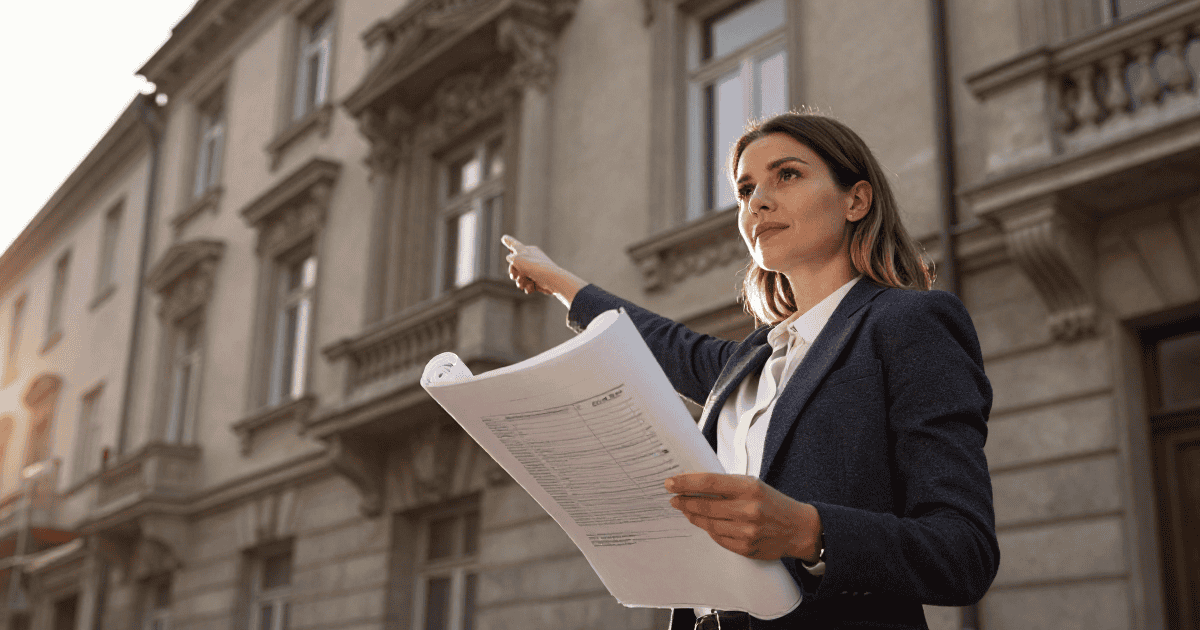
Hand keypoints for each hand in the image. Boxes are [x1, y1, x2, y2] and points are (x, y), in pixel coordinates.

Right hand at [502, 235, 586, 307]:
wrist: (552, 280)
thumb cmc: (534, 267)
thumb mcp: (518, 259)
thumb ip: (511, 257)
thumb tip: (509, 257)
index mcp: (528, 250)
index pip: (515, 245)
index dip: (508, 242)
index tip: (504, 238)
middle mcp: (532, 259)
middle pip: (515, 265)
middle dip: (514, 273)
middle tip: (514, 276)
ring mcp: (536, 270)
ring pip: (521, 277)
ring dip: (521, 282)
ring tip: (524, 283)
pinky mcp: (539, 280)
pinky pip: (528, 284)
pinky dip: (529, 287)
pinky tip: (532, 287)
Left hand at [666, 473, 821, 561]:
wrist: (799, 529)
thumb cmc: (774, 503)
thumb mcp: (754, 485)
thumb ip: (728, 485)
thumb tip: (696, 483)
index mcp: (749, 488)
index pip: (709, 483)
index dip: (686, 483)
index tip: (671, 483)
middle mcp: (748, 509)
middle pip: (705, 505)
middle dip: (684, 501)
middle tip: (673, 498)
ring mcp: (747, 531)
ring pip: (708, 524)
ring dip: (693, 516)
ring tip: (685, 509)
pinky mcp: (746, 548)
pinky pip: (718, 538)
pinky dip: (709, 529)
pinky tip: (704, 523)